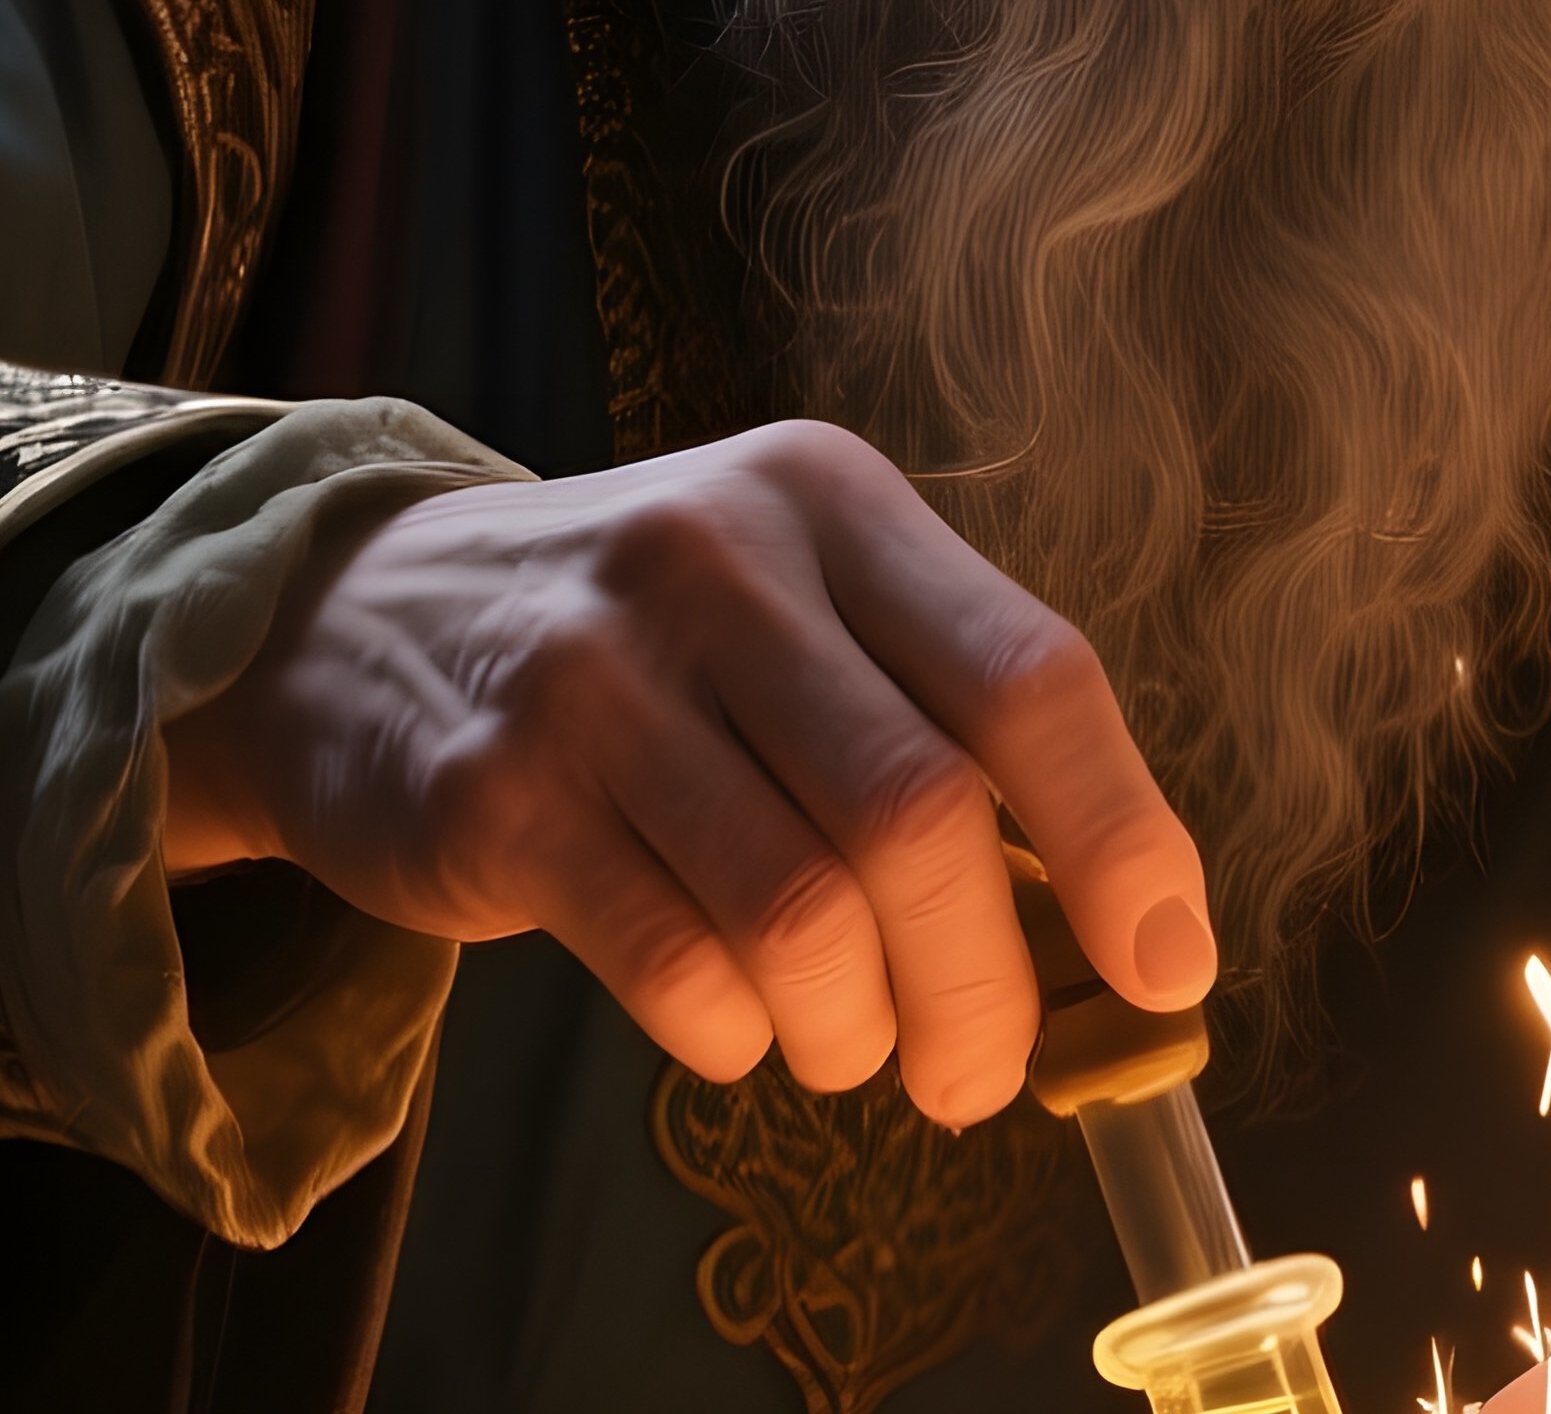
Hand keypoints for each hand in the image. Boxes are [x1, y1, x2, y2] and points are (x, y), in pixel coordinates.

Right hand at [164, 420, 1216, 1125]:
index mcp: (828, 500)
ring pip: (803, 913)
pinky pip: (680, 971)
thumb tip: (1117, 923)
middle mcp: (717, 561)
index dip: (1122, 837)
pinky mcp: (496, 794)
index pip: (1031, 671)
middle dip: (985, 985)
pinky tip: (740, 1019)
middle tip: (984, 1070)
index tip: (1164, 964)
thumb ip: (944, 721)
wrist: (364, 617)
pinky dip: (742, 1035)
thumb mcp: (799, 604)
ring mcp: (594, 674)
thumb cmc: (650, 634)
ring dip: (860, 1029)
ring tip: (853, 1044)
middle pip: (921, 812)